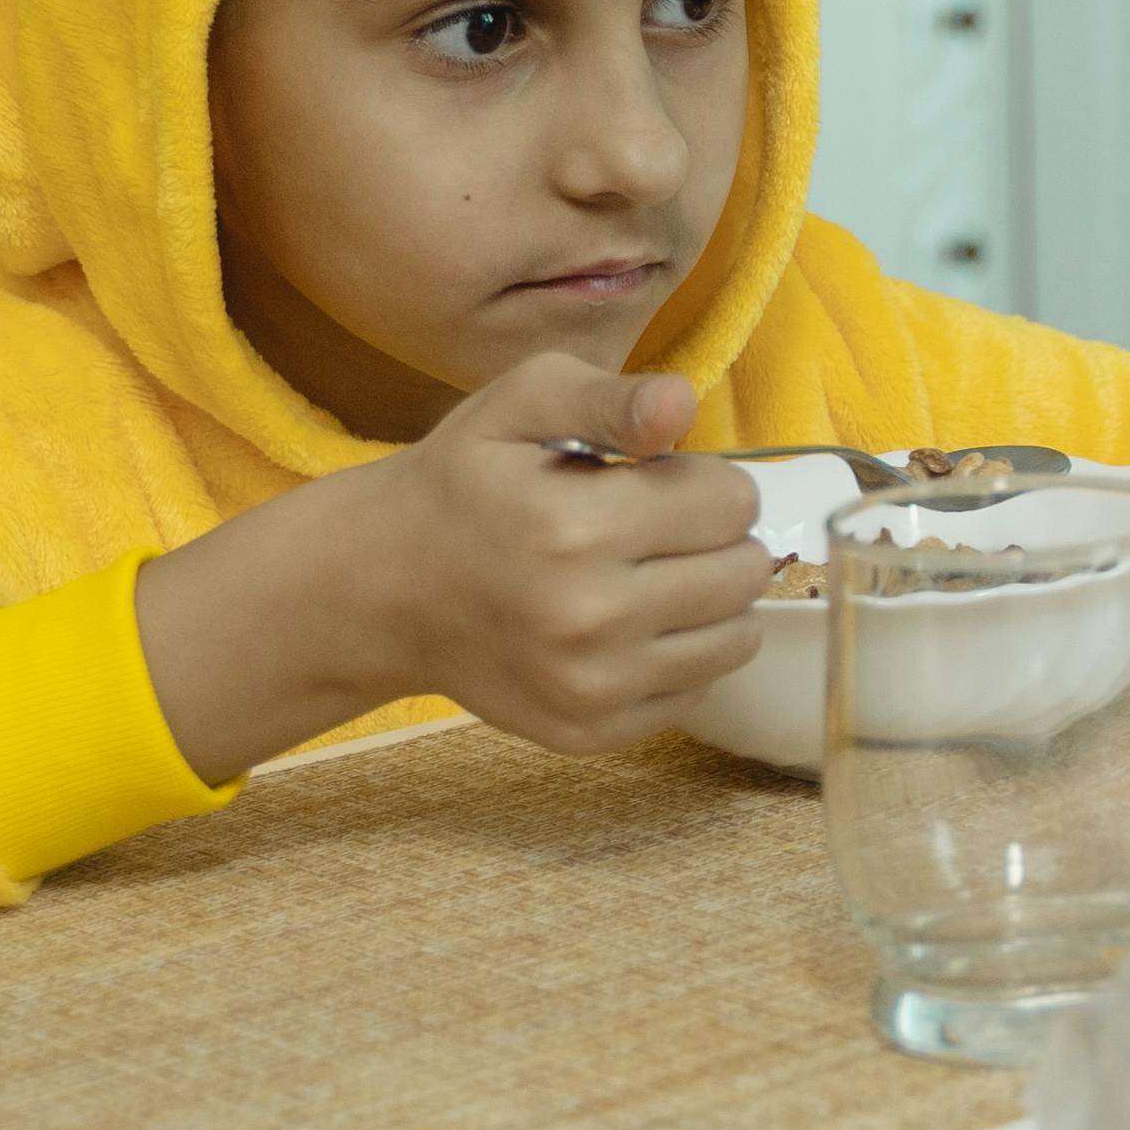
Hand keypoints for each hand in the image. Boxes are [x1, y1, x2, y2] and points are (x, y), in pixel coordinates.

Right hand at [136, 355, 774, 783]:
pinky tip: (625, 627)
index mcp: (575, 526)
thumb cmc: (466, 481)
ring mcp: (590, 687)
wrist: (384, 587)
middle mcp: (588, 617)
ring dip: (709, 601)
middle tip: (655, 530)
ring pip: (735, 638)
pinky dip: (677, 656)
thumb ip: (611, 397)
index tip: (658, 481)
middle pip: (745, 572)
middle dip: (716, 539)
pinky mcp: (590, 732)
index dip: (704, 481)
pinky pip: (697, 691)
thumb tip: (681, 407)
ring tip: (648, 575)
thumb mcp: (523, 402)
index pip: (734, 503)